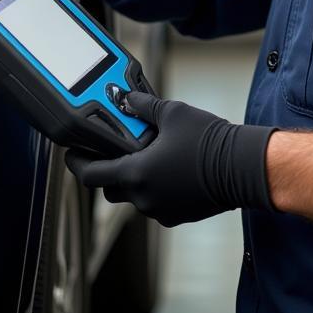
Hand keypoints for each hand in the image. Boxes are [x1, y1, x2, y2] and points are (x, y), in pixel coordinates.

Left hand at [66, 92, 274, 226]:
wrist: (242, 167)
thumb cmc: (208, 141)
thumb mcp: (172, 113)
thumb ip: (143, 106)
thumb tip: (126, 98)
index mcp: (136, 174)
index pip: (92, 175)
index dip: (77, 164)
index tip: (71, 154)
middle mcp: (144, 197)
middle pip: (111, 189)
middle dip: (107, 171)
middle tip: (111, 152)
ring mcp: (160, 210)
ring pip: (135, 196)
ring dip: (134, 179)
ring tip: (146, 155)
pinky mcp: (178, 215)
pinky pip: (156, 202)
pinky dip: (154, 188)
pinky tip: (167, 169)